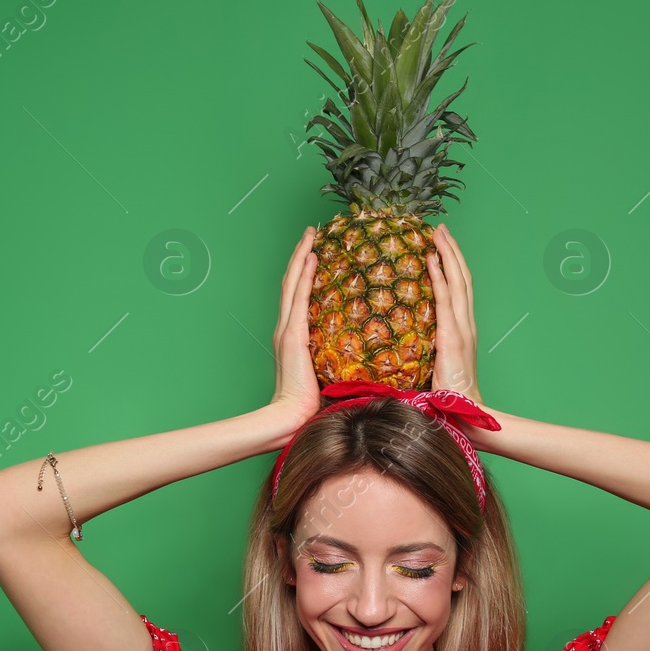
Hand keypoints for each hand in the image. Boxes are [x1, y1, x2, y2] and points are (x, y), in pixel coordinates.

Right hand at [267, 226, 323, 432]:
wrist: (291, 416)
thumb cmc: (310, 405)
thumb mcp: (325, 376)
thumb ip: (337, 361)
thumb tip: (363, 355)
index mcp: (293, 337)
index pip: (298, 297)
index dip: (303, 274)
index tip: (314, 254)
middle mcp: (286, 328)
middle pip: (291, 283)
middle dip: (300, 256)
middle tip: (311, 233)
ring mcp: (287, 330)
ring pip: (292, 283)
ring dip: (301, 257)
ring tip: (310, 236)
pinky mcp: (292, 335)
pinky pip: (299, 297)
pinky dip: (304, 275)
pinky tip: (313, 258)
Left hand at [427, 223, 482, 407]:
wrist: (465, 415)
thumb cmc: (448, 401)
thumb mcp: (433, 371)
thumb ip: (423, 356)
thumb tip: (399, 350)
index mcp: (462, 332)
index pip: (459, 291)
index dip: (452, 267)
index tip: (441, 248)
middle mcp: (466, 325)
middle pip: (461, 278)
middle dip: (452, 251)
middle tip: (440, 229)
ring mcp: (462, 329)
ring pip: (457, 281)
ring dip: (447, 254)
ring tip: (437, 233)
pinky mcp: (452, 336)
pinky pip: (445, 299)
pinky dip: (439, 276)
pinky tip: (432, 258)